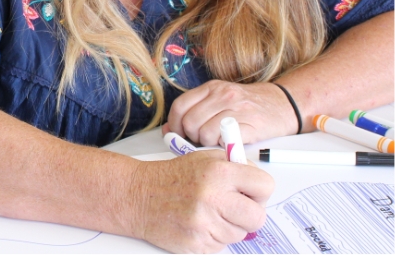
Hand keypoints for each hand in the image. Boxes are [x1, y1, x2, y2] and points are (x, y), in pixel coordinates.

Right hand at [130, 151, 273, 252]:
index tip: (252, 191)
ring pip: (239, 234)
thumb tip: (259, 182)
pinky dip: (214, 237)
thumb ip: (234, 166)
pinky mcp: (197, 245)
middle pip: (258, 217)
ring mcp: (205, 224)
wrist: (140, 195)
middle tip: (237, 206)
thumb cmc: (174, 176)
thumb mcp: (204, 158)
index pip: (264, 186)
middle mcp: (214, 197)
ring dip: (230, 226)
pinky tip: (200, 222)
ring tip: (211, 212)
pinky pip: (222, 246)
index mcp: (219, 171)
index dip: (260, 190)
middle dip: (251, 213)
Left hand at [165, 80, 298, 145]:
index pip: (180, 106)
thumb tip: (168, 130)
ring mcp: (236, 108)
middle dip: (192, 138)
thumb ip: (195, 111)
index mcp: (211, 87)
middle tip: (202, 141)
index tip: (179, 135)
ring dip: (207, 145)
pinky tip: (228, 144)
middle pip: (190, 122)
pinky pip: (223, 140)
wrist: (282, 104)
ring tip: (216, 142)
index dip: (175, 125)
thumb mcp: (219, 100)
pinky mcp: (249, 124)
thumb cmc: (247, 106)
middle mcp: (222, 94)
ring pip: (204, 133)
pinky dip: (222, 147)